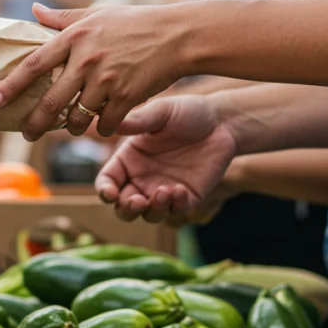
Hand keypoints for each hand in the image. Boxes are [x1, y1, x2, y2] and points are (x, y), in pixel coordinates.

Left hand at [0, 3, 175, 140]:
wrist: (177, 35)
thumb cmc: (135, 23)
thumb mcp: (97, 13)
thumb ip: (63, 17)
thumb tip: (34, 10)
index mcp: (74, 37)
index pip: (33, 65)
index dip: (12, 85)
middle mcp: (86, 59)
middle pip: (50, 101)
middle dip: (34, 123)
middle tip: (27, 134)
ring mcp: (106, 80)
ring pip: (77, 118)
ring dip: (71, 127)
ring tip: (70, 126)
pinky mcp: (126, 97)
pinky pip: (105, 124)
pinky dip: (102, 128)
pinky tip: (104, 124)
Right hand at [94, 96, 238, 222]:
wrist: (222, 122)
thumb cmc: (187, 112)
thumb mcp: (161, 112)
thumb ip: (137, 121)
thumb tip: (104, 120)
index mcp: (128, 159)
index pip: (107, 181)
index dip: (105, 190)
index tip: (111, 193)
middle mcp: (142, 178)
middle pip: (123, 206)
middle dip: (127, 209)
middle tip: (138, 202)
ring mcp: (164, 190)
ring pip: (149, 215)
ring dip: (153, 210)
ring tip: (164, 192)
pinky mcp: (187, 199)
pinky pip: (176, 212)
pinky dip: (175, 207)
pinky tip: (180, 190)